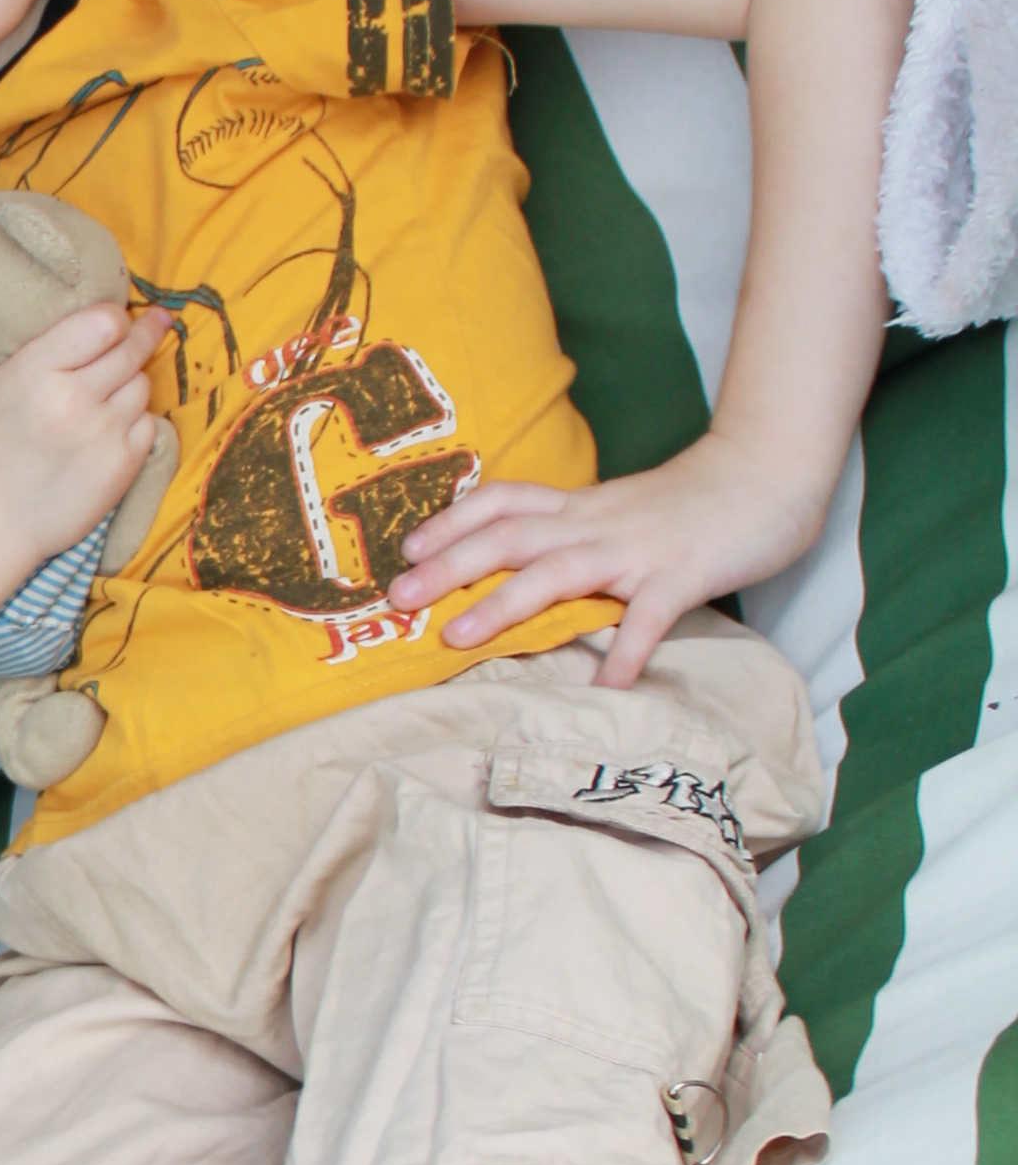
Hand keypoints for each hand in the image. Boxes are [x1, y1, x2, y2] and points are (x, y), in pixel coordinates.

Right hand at [0, 305, 162, 570]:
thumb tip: (18, 325)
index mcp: (36, 372)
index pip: (103, 323)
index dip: (113, 317)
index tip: (114, 319)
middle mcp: (74, 399)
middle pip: (132, 349)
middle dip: (144, 334)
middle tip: (152, 323)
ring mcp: (103, 434)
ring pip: (143, 385)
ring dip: (133, 382)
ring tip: (114, 388)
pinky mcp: (123, 466)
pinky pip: (149, 424)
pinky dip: (137, 420)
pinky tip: (115, 424)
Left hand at [390, 429, 831, 687]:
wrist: (765, 476)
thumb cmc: (689, 503)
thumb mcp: (617, 510)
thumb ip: (573, 534)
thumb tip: (522, 569)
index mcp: (580, 507)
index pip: (504, 502)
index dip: (452, 522)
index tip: (407, 548)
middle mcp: (597, 524)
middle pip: (510, 537)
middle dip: (451, 566)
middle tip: (400, 599)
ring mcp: (637, 549)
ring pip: (559, 572)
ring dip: (504, 605)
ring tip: (458, 640)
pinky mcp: (682, 575)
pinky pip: (649, 618)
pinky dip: (625, 653)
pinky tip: (602, 688)